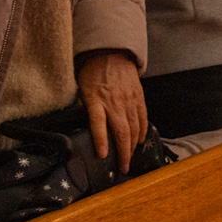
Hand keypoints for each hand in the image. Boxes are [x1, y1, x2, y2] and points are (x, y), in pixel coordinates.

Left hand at [77, 50, 147, 173]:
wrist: (111, 53)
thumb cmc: (92, 72)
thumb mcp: (80, 89)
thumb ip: (83, 108)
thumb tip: (79, 126)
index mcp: (95, 100)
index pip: (98, 123)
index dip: (101, 140)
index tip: (103, 155)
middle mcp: (113, 102)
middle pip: (121, 131)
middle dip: (123, 153)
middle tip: (123, 168)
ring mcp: (128, 100)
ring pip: (133, 128)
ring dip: (133, 146)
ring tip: (130, 159)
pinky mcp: (138, 98)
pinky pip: (142, 118)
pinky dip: (142, 132)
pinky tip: (140, 141)